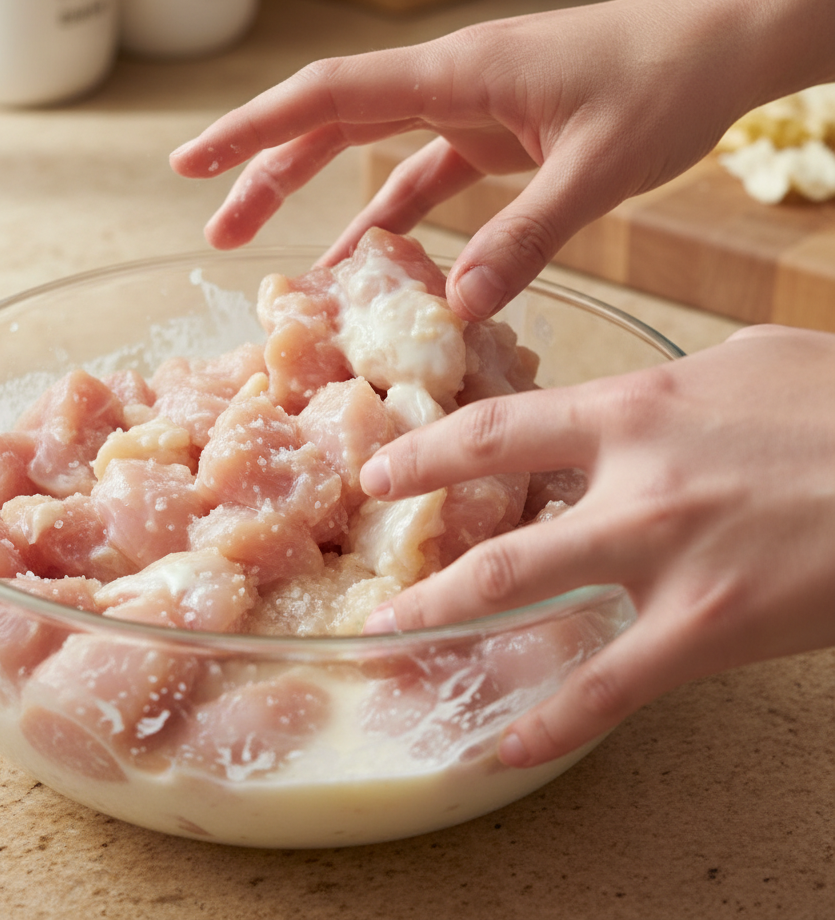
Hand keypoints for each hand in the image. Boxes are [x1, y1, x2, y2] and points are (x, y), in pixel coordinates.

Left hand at [358, 325, 834, 766]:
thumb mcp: (742, 367)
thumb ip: (667, 392)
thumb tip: (628, 409)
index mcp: (634, 411)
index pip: (499, 431)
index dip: (428, 453)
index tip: (383, 473)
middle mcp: (630, 485)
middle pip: (495, 529)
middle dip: (422, 563)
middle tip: (372, 587)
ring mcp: (664, 561)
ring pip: (527, 602)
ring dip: (449, 627)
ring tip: (394, 647)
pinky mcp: (709, 628)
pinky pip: (610, 690)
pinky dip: (550, 723)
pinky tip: (503, 747)